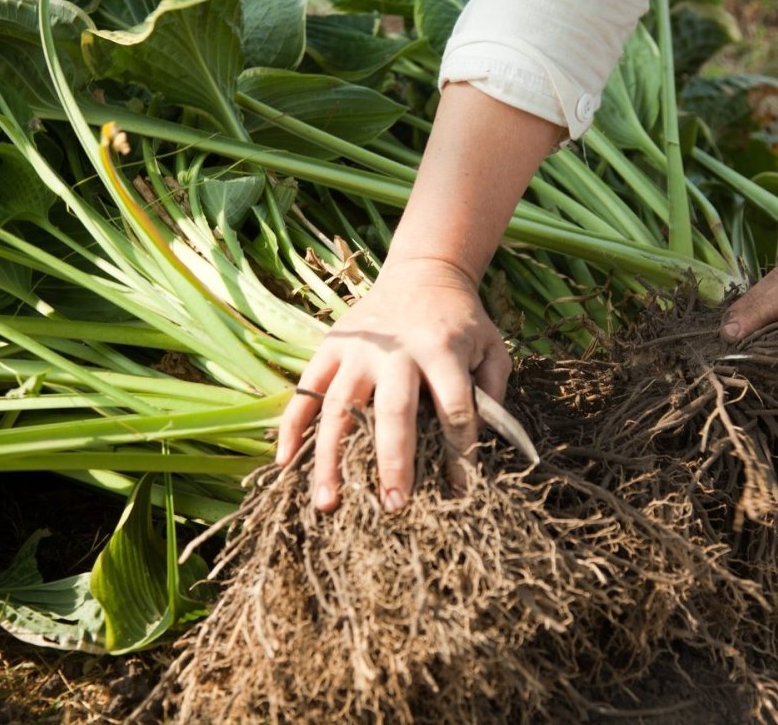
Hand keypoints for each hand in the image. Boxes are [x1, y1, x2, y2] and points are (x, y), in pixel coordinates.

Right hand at [276, 257, 510, 512]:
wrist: (424, 273)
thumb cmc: (462, 322)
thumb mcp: (492, 348)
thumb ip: (492, 393)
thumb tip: (482, 446)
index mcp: (442, 349)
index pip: (454, 408)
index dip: (461, 452)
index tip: (460, 491)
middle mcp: (396, 350)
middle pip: (393, 411)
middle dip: (393, 462)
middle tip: (394, 506)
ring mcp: (357, 349)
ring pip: (339, 408)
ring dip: (330, 458)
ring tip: (327, 504)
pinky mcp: (331, 346)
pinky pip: (306, 390)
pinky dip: (292, 426)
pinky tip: (285, 463)